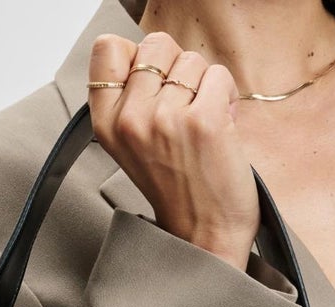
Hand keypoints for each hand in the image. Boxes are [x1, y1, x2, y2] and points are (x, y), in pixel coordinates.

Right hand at [88, 29, 259, 269]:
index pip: (108, 48)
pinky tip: (221, 127)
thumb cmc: (176, 189)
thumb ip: (130, 98)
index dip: (137, 56)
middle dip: (176, 68)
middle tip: (183, 109)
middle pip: (155, 43)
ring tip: (202, 124)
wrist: (203, 236)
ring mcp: (166, 119)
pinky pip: (219, 75)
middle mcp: (130, 119)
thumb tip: (150, 51)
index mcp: (106, 123)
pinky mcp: (203, 121)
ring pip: (191, 59)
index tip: (152, 85)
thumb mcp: (133, 145)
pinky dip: (227, 97)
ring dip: (204, 86)